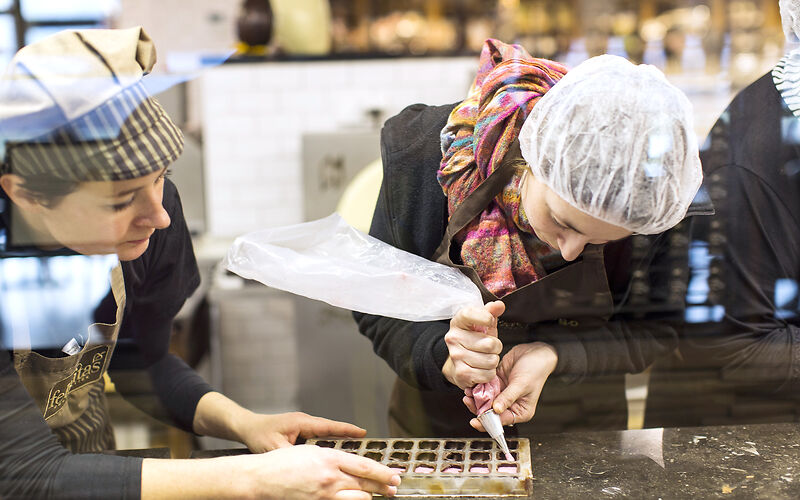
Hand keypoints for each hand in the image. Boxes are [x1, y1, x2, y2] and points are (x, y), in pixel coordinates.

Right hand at [227, 445, 400, 499]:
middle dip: (382, 487)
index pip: (365, 466)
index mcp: (329, 460)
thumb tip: (351, 465)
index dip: (383, 472)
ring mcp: (324, 496)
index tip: (394, 475)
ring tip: (374, 495)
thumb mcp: (311, 451)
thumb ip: (333, 458)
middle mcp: (330, 479)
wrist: (261, 479)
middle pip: (365, 485)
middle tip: (393, 487)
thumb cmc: (281, 463)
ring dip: (367, 497)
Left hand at [233, 411, 367, 452]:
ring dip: (336, 443)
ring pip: (324, 437)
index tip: (363, 432)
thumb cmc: (258, 434)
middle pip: (331, 431)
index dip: (347, 430)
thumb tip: (308, 466)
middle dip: (347, 438)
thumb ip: (294, 456)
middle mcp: (304, 423)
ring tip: (351, 453)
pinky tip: (329, 457)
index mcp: (302, 422)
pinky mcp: (299, 434)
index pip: (330, 426)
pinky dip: (325, 447)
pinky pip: (316, 440)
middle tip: (363, 446)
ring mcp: (302, 427)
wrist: (245, 428)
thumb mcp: (276, 447)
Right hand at [441, 301, 505, 388]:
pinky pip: (487, 374)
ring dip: (493, 361)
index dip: (484, 317)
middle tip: (490, 348)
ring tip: (486, 358)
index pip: (469, 314)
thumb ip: (491, 312)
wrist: (459, 362)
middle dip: (496, 347)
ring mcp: (456, 356)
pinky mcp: (461, 373)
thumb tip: (499, 305)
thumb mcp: (483, 324)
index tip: (489, 321)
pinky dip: (489, 373)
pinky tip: (482, 369)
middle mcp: (453, 338)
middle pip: (490, 343)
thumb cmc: (475, 339)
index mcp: (458, 322)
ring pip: (491, 360)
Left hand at [462, 342, 557, 429]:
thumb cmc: (535, 369)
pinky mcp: (497, 384)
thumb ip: (508, 397)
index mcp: (520, 411)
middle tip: (468, 400)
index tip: (475, 421)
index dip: (487, 423)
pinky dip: (477, 388)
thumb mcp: (522, 384)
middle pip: (490, 413)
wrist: (535, 351)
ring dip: (475, 398)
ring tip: (468, 392)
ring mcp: (502, 394)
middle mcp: (510, 405)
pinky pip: (484, 389)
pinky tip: (471, 385)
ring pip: (485, 401)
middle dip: (478, 409)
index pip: (501, 422)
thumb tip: (496, 410)